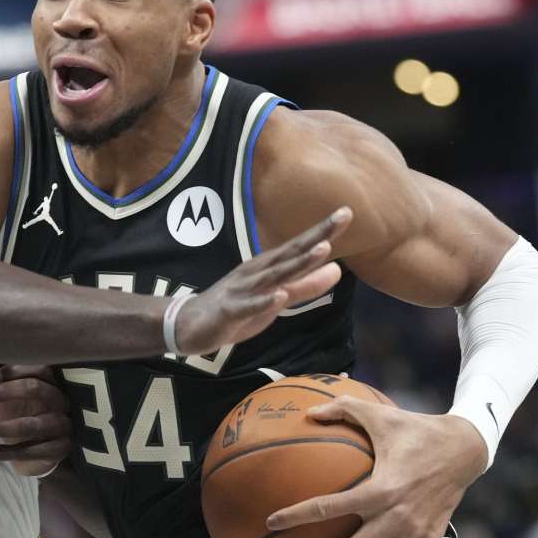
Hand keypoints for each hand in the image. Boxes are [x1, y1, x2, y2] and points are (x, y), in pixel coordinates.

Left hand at [0, 362, 71, 476]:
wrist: (29, 449)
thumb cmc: (14, 411)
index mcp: (51, 382)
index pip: (41, 368)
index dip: (15, 371)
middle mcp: (61, 402)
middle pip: (40, 390)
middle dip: (10, 391)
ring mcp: (62, 427)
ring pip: (31, 425)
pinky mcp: (58, 450)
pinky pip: (28, 452)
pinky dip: (1, 452)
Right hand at [175, 207, 351, 354]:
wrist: (190, 325)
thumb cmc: (238, 308)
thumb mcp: (277, 299)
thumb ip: (306, 285)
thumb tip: (338, 270)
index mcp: (269, 267)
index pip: (301, 247)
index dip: (324, 231)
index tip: (347, 212)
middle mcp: (258, 272)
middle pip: (292, 252)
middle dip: (318, 235)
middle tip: (343, 215)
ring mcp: (243, 290)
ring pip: (274, 276)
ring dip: (298, 263)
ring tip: (322, 249)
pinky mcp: (230, 311)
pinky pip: (249, 306)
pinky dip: (265, 301)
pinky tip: (279, 296)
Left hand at [265, 397, 486, 537]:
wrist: (464, 451)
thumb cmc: (417, 430)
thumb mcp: (381, 415)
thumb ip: (344, 409)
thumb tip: (310, 411)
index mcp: (380, 489)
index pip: (328, 507)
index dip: (296, 515)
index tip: (271, 522)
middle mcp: (395, 519)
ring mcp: (411, 536)